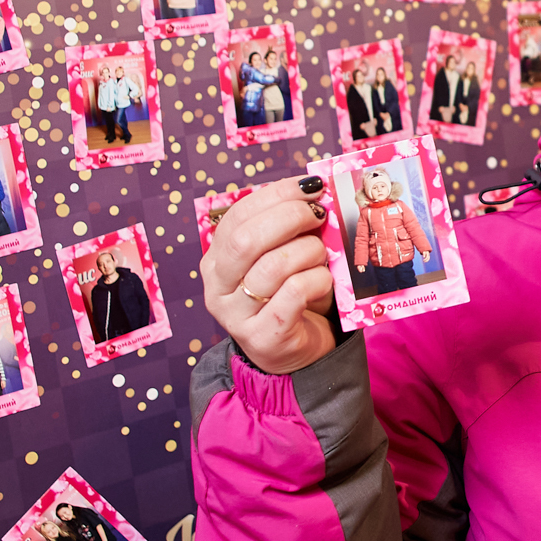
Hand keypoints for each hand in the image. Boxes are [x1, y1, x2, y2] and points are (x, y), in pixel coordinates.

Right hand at [202, 176, 335, 374]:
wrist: (296, 353)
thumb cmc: (290, 296)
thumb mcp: (282, 256)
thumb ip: (287, 228)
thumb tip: (314, 190)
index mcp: (216, 259)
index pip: (238, 215)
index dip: (276, 195)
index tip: (310, 187)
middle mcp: (217, 287)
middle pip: (247, 239)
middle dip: (290, 218)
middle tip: (320, 214)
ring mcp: (236, 315)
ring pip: (273, 266)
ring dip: (309, 252)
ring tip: (322, 255)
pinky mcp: (263, 337)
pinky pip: (294, 293)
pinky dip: (317, 279)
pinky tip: (324, 281)